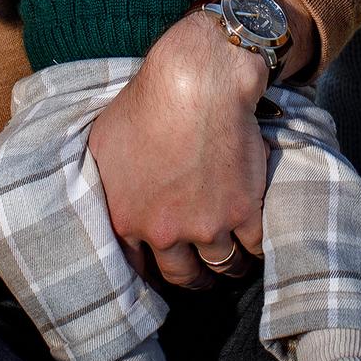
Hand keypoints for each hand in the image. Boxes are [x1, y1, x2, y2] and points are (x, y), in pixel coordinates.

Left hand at [87, 9, 267, 288]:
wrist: (197, 83)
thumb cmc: (145, 104)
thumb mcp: (102, 145)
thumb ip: (106, 186)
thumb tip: (104, 201)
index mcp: (126, 219)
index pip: (138, 266)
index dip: (153, 267)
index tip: (165, 263)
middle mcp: (165, 232)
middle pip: (182, 274)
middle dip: (193, 277)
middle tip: (201, 274)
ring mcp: (207, 226)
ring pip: (222, 266)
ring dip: (228, 267)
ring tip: (235, 263)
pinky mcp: (244, 212)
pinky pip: (254, 247)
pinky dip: (257, 248)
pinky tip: (257, 244)